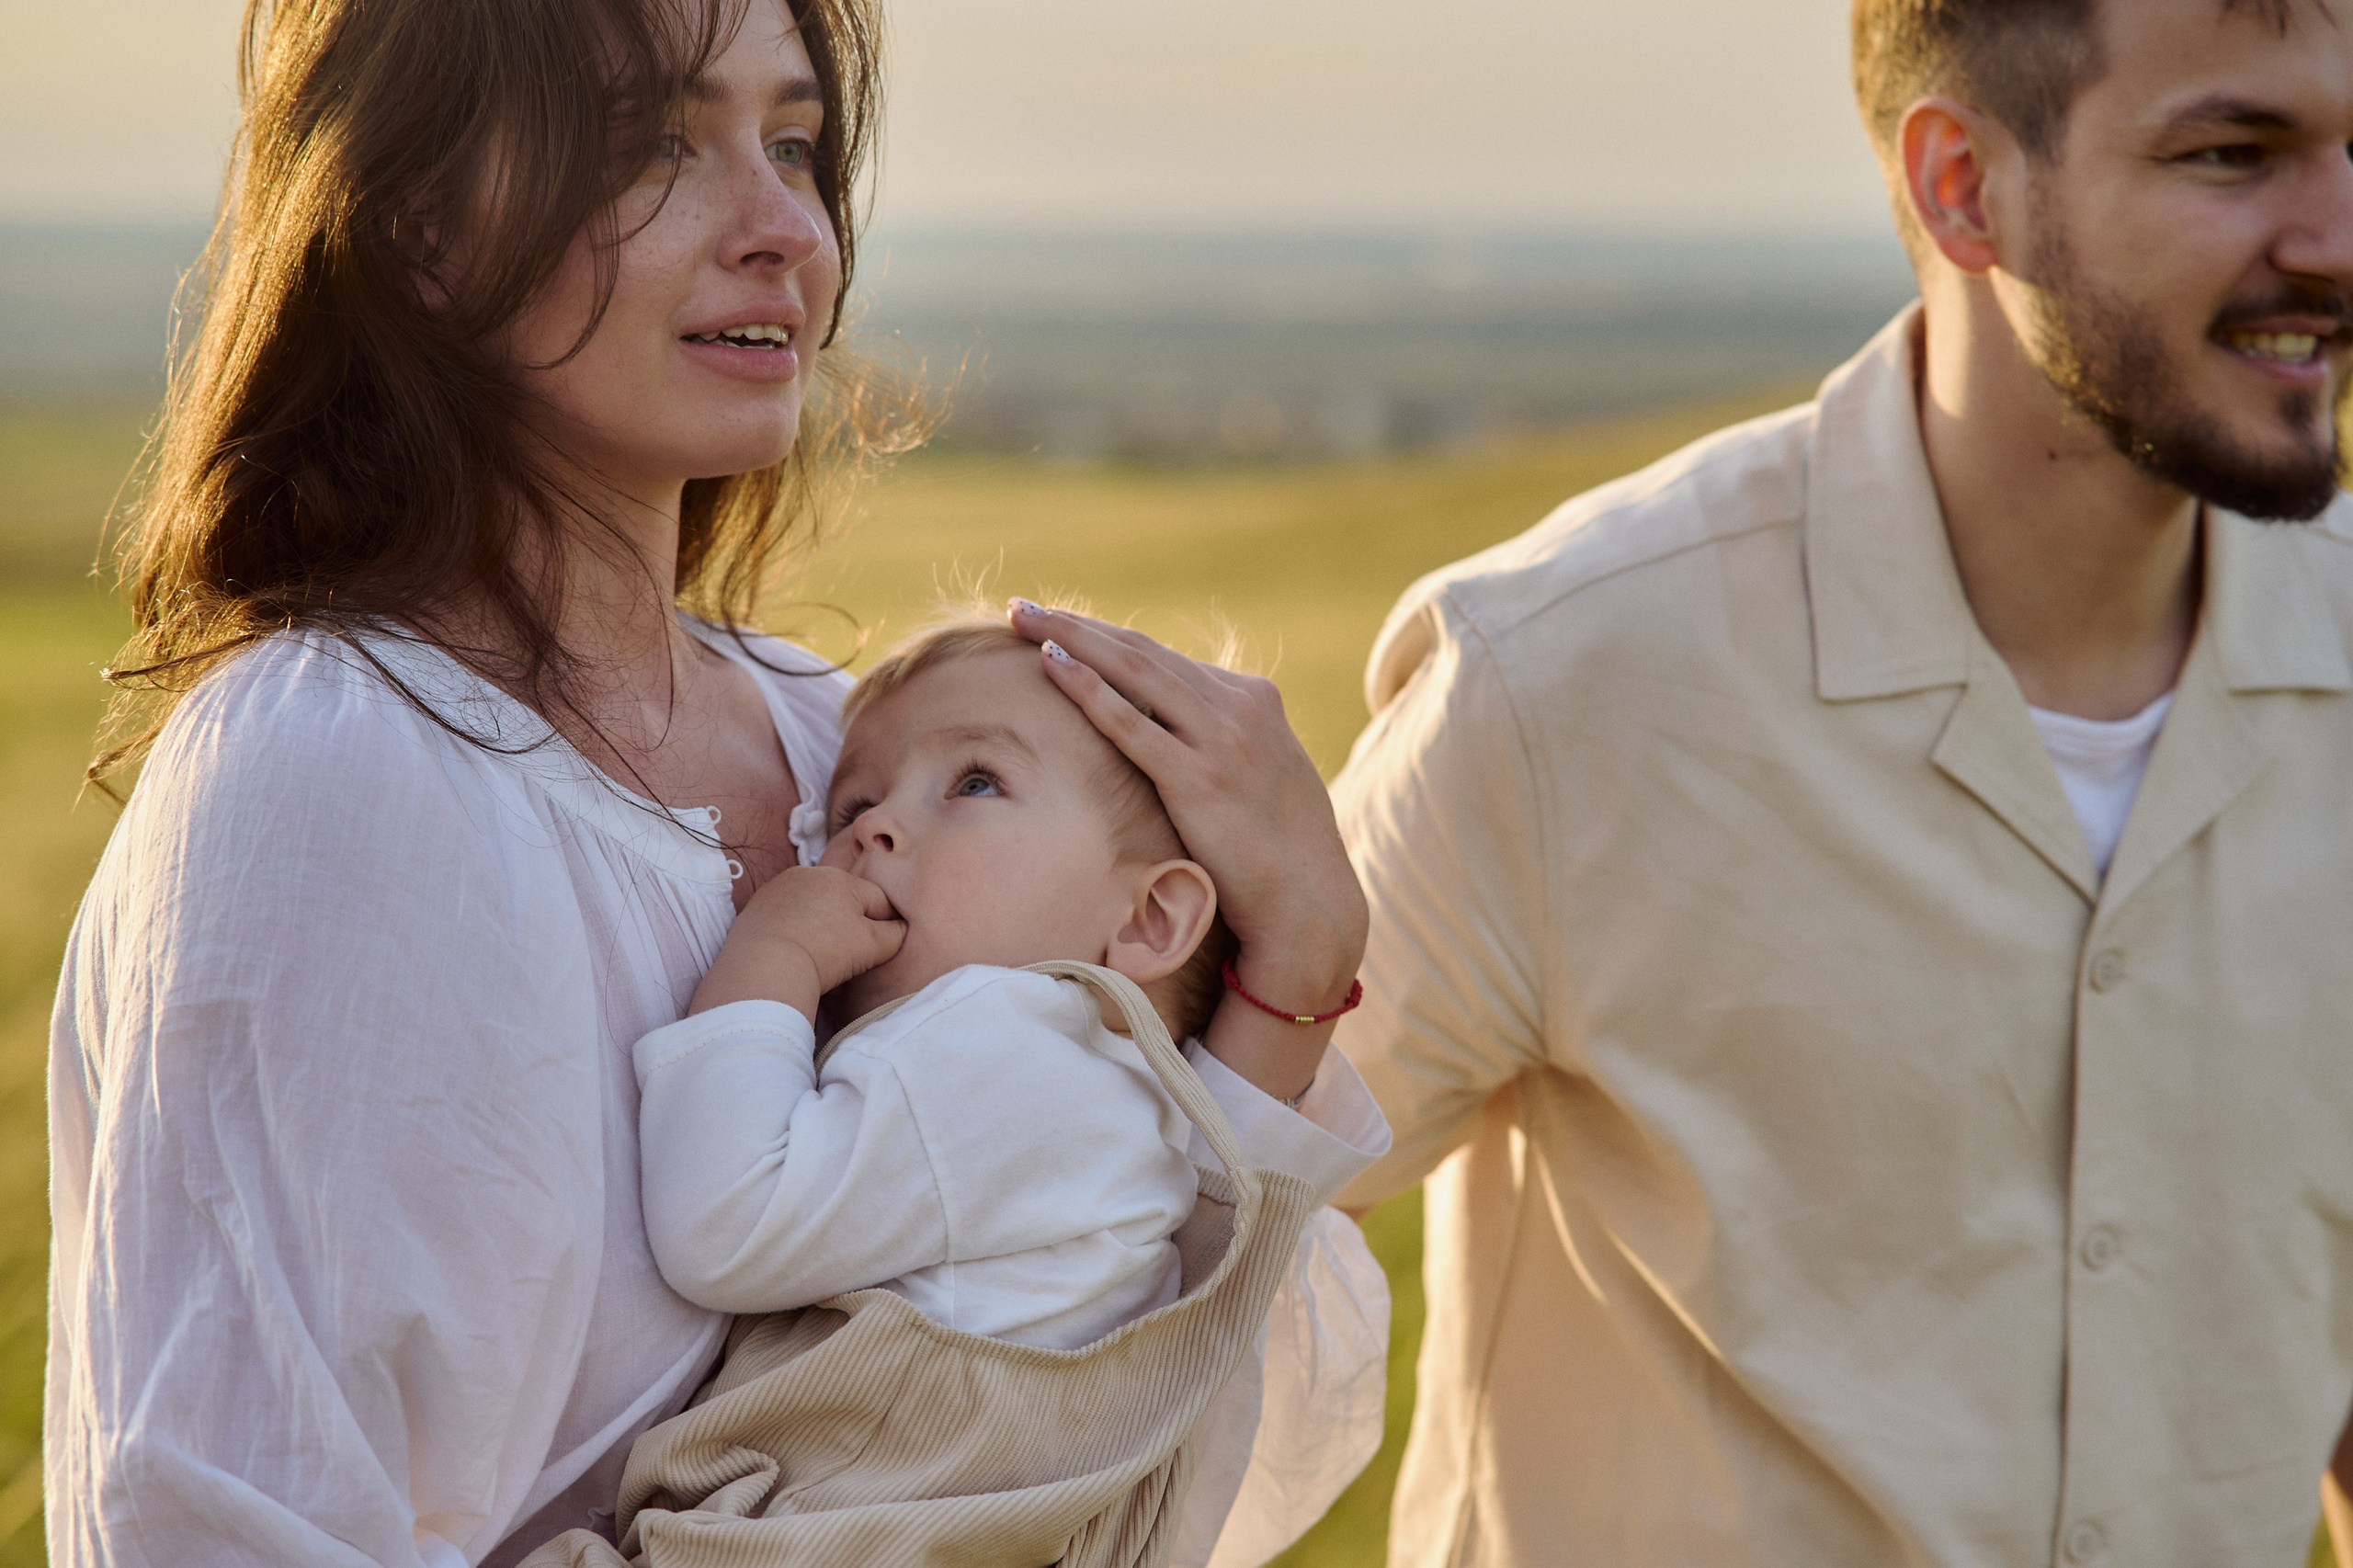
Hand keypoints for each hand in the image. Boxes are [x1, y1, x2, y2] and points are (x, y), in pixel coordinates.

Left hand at [690, 866, 903, 1020]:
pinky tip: (794, 948)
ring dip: (822, 922)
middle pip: (845, 899)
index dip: (886, 926)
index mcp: (843, 879)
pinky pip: (788, 913)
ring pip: (815, 905)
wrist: (763, 967)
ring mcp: (780, 886)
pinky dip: (795, 927)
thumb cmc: (824, 954)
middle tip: (847, 955)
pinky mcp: (757, 904)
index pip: (879, 900)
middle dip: (851, 922)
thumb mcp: (874, 946)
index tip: (878, 950)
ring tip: (819, 953)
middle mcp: (811, 873)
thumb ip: (896, 934)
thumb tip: (900, 928)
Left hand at [1009, 600, 1367, 1103]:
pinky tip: (1051, 665)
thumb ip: (1221, 746)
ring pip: (1132, 672)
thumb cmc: (1278, 852)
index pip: (1165, 659)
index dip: (1107, 640)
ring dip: (1071, 639)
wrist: (1311, 903)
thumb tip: (1174, 739)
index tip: (1062, 629)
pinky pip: (1131, 723)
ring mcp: (1220, 738)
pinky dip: (1088, 688)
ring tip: (1022, 619)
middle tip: (1024, 608)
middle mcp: (1238, 706)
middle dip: (1077, 626)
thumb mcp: (1259, 778)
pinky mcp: (1198, 777)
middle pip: (1141, 652)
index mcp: (1253, 700)